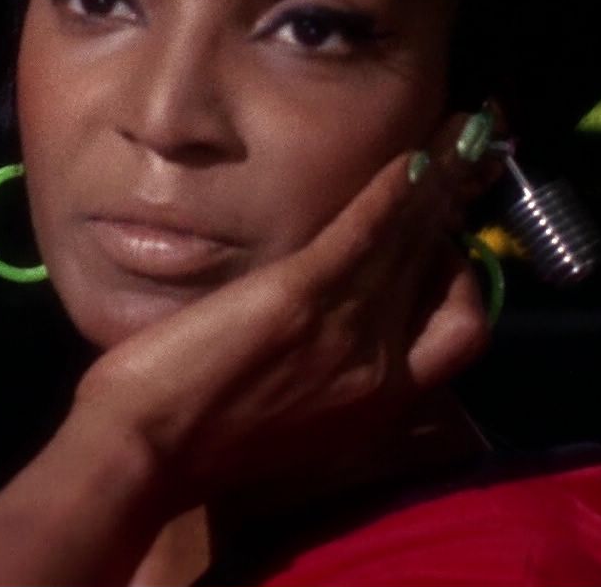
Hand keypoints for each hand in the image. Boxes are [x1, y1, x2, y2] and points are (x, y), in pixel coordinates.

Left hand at [71, 111, 499, 511]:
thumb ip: (323, 381)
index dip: (456, 293)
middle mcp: (380, 374)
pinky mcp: (305, 294)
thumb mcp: (289, 425)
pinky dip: (396, 192)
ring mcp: (348, 332)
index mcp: (375, 409)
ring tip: (450, 147)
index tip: (436, 259)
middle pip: (452, 294)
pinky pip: (370, 231)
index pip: (455, 340)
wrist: (145, 454)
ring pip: (418, 251)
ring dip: (436, 197)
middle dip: (453, 241)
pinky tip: (408, 158)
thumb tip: (331, 340)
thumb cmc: (195, 445)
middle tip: (442, 194)